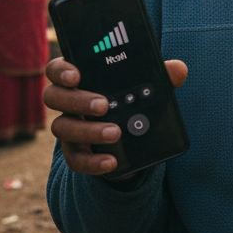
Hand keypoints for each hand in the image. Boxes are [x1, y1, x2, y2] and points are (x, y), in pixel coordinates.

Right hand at [43, 57, 188, 176]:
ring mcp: (69, 128)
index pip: (57, 69)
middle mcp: (67, 102)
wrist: (131, 136)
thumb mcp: (147, 86)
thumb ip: (161, 75)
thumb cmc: (132, 99)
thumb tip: (178, 70)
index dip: (61, 71)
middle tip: (103, 105)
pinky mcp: (76, 153)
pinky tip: (111, 161)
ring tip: (116, 132)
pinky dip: (92, 162)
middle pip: (54, 97)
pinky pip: (75, 160)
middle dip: (77, 101)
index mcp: (79, 78)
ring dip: (88, 131)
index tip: (76, 75)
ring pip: (62, 129)